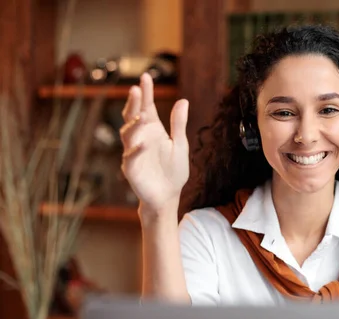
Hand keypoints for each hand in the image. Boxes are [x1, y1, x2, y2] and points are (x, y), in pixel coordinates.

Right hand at [120, 73, 189, 211]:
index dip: (146, 93)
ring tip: (141, 116)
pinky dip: (135, 150)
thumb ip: (179, 124)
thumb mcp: (180, 145)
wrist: (168, 195)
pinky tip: (143, 144)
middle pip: (134, 117)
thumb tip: (183, 101)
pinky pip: (130, 157)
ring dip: (133, 125)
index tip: (146, 76)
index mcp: (153, 130)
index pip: (147, 108)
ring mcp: (134, 152)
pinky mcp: (132, 168)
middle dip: (135, 104)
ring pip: (128, 135)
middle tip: (137, 90)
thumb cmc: (173, 171)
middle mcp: (141, 138)